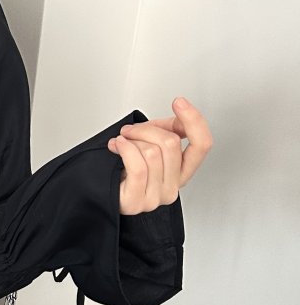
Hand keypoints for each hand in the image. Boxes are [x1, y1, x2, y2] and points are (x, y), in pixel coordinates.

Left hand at [107, 97, 212, 214]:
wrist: (103, 190)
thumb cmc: (126, 169)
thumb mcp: (151, 143)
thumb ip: (169, 129)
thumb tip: (180, 117)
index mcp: (182, 172)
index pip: (202, 144)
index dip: (194, 120)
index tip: (179, 102)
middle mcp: (172, 187)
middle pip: (171, 143)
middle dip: (147, 129)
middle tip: (130, 130)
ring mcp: (155, 198)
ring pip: (152, 153)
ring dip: (133, 140)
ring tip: (122, 142)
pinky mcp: (136, 202)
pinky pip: (137, 166)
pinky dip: (125, 149)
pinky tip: (118, 145)